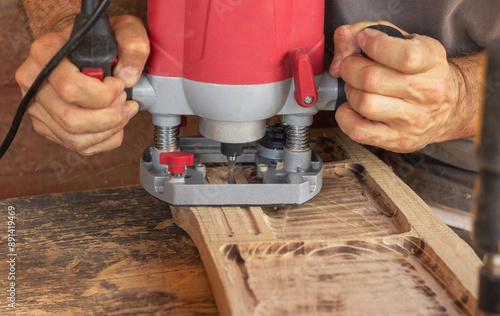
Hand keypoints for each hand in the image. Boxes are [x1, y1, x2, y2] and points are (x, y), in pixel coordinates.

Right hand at [15, 15, 149, 155]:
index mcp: (45, 54)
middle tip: (125, 101)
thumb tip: (128, 78)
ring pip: (75, 138)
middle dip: (110, 117)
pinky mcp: (48, 126)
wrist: (81, 46)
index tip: (119, 85)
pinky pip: (80, 146)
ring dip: (110, 130)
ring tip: (123, 112)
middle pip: (72, 119)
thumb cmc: (99, 39)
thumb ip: (132, 46)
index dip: (103, 94)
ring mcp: (38, 107)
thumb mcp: (123, 29)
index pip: (71, 88)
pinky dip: (106, 139)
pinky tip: (116, 124)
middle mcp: (34, 82)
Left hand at [329, 21, 461, 152]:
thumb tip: (341, 57)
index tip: (364, 39)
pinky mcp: (399, 140)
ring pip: (364, 104)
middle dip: (350, 68)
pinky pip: (359, 131)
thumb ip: (369, 32)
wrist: (449, 105)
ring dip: (350, 92)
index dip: (375, 44)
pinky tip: (352, 108)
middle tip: (351, 66)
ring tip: (356, 88)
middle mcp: (427, 92)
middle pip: (372, 79)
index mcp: (432, 62)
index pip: (405, 56)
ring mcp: (413, 120)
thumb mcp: (404, 40)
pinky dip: (345, 117)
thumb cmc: (418, 70)